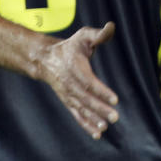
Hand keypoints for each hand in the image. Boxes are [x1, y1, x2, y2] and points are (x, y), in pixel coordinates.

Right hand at [37, 22, 119, 139]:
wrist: (45, 59)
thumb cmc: (70, 46)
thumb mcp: (83, 36)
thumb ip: (98, 34)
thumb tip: (111, 26)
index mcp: (75, 68)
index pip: (89, 82)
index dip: (101, 91)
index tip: (115, 99)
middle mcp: (70, 84)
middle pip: (86, 99)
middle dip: (100, 109)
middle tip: (115, 117)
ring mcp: (68, 95)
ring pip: (81, 109)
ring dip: (93, 119)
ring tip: (105, 128)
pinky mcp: (68, 101)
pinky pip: (77, 115)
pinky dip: (86, 124)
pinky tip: (98, 134)